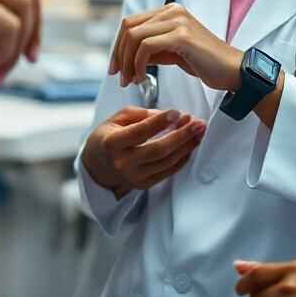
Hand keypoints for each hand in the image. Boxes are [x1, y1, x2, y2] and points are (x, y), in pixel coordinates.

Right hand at [81, 106, 205, 195]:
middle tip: (196, 122)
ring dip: (187, 145)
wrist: (97, 166)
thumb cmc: (107, 138)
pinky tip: (190, 145)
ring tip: (198, 131)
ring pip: (168, 161)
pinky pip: (169, 171)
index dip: (160, 121)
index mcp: (112, 143)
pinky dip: (183, 157)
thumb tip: (166, 116)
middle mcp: (123, 163)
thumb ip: (140, 114)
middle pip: (159, 149)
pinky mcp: (144, 184)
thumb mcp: (116, 119)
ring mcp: (134, 176)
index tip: (177, 112)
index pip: (140, 132)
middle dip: (182, 135)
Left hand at [109, 3, 241, 92]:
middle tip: (118, 77)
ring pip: (134, 36)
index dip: (118, 46)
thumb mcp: (172, 52)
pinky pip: (146, 47)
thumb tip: (125, 55)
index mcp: (169, 11)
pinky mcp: (182, 35)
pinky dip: (138, 64)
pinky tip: (142, 78)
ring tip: (130, 81)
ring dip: (127, 62)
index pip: (131, 23)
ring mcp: (177, 20)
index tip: (115, 68)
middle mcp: (172, 10)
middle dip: (118, 54)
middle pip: (128, 27)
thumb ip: (152, 48)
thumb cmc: (204, 63)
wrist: (233, 71)